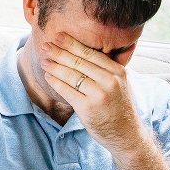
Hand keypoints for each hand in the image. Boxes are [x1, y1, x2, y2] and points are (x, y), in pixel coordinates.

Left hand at [41, 32, 142, 151]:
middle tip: (45, 45)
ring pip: (71, 75)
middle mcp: (109, 81)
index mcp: (117, 71)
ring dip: (54, 66)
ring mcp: (99, 94)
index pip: (91, 53)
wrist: (125, 133)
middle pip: (79, 62)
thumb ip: (106, 69)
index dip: (72, 44)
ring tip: (44, 60)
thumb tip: (85, 52)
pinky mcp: (87, 108)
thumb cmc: (118, 107)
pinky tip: (48, 76)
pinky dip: (56, 82)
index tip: (59, 36)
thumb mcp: (119, 83)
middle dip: (60, 52)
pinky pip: (67, 91)